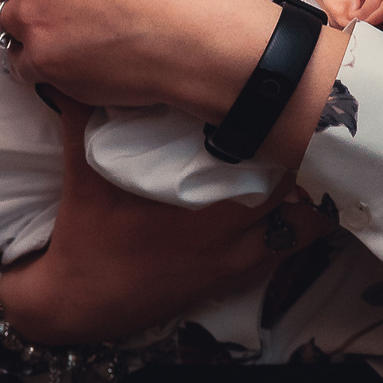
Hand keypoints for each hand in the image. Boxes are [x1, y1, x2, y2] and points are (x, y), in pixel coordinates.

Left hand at [0, 0, 275, 117]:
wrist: (196, 39)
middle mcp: (32, 6)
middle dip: (4, 6)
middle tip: (33, 6)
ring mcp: (42, 48)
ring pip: (8, 46)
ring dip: (23, 40)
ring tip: (52, 37)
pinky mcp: (58, 82)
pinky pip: (32, 75)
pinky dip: (43, 68)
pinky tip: (70, 59)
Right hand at [0, 98, 336, 345]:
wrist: (79, 305)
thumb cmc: (85, 239)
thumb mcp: (84, 178)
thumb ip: (83, 122)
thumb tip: (72, 77)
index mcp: (203, 211)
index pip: (269, 171)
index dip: (288, 140)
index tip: (295, 110)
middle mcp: (231, 238)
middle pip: (296, 196)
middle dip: (305, 163)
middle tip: (307, 130)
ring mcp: (237, 263)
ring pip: (299, 229)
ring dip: (307, 198)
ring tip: (311, 166)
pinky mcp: (234, 279)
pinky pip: (283, 253)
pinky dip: (294, 229)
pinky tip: (294, 205)